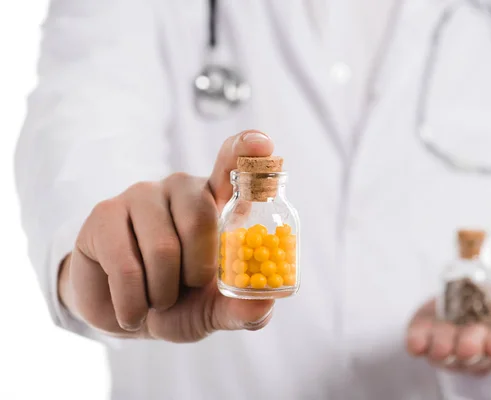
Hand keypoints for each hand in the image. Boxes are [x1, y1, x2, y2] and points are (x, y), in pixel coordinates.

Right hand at [59, 130, 274, 341]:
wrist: (127, 314)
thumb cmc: (181, 302)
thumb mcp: (213, 310)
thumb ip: (240, 309)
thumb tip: (262, 306)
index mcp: (217, 202)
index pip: (232, 166)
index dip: (246, 151)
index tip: (262, 143)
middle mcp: (182, 188)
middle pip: (201, 218)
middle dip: (198, 271)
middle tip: (188, 288)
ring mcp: (142, 195)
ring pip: (163, 249)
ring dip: (163, 294)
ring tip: (157, 300)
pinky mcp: (105, 213)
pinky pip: (126, 266)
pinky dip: (133, 304)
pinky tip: (132, 311)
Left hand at [405, 279, 490, 373]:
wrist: (473, 286)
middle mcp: (479, 353)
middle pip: (476, 357)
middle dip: (472, 348)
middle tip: (470, 342)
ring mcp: (450, 348)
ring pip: (445, 354)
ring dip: (443, 348)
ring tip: (443, 342)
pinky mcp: (425, 336)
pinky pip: (419, 344)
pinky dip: (417, 343)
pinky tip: (416, 342)